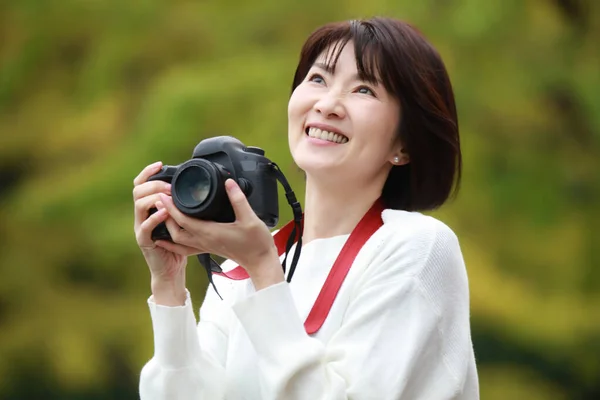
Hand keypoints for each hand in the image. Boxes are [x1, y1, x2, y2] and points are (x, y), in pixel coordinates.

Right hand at [133, 161, 200, 304]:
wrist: (171, 270)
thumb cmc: (179, 244)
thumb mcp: (182, 220)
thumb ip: (183, 205)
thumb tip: (197, 188)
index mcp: (150, 208)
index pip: (142, 184)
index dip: (148, 172)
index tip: (161, 164)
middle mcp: (142, 215)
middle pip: (138, 190)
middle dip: (154, 184)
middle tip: (170, 185)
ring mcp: (141, 227)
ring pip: (139, 205)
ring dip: (154, 197)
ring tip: (168, 195)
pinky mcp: (144, 240)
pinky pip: (145, 226)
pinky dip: (155, 218)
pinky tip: (165, 213)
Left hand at [157, 179, 283, 289]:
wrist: (260, 262)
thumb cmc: (256, 243)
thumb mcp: (250, 218)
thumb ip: (238, 199)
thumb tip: (229, 182)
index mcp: (210, 233)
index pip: (183, 220)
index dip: (171, 207)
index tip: (163, 195)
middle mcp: (204, 241)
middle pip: (175, 231)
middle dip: (165, 216)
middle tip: (161, 200)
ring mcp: (206, 246)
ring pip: (179, 239)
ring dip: (169, 227)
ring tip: (165, 213)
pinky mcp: (209, 247)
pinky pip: (186, 246)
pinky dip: (175, 240)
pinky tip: (170, 236)